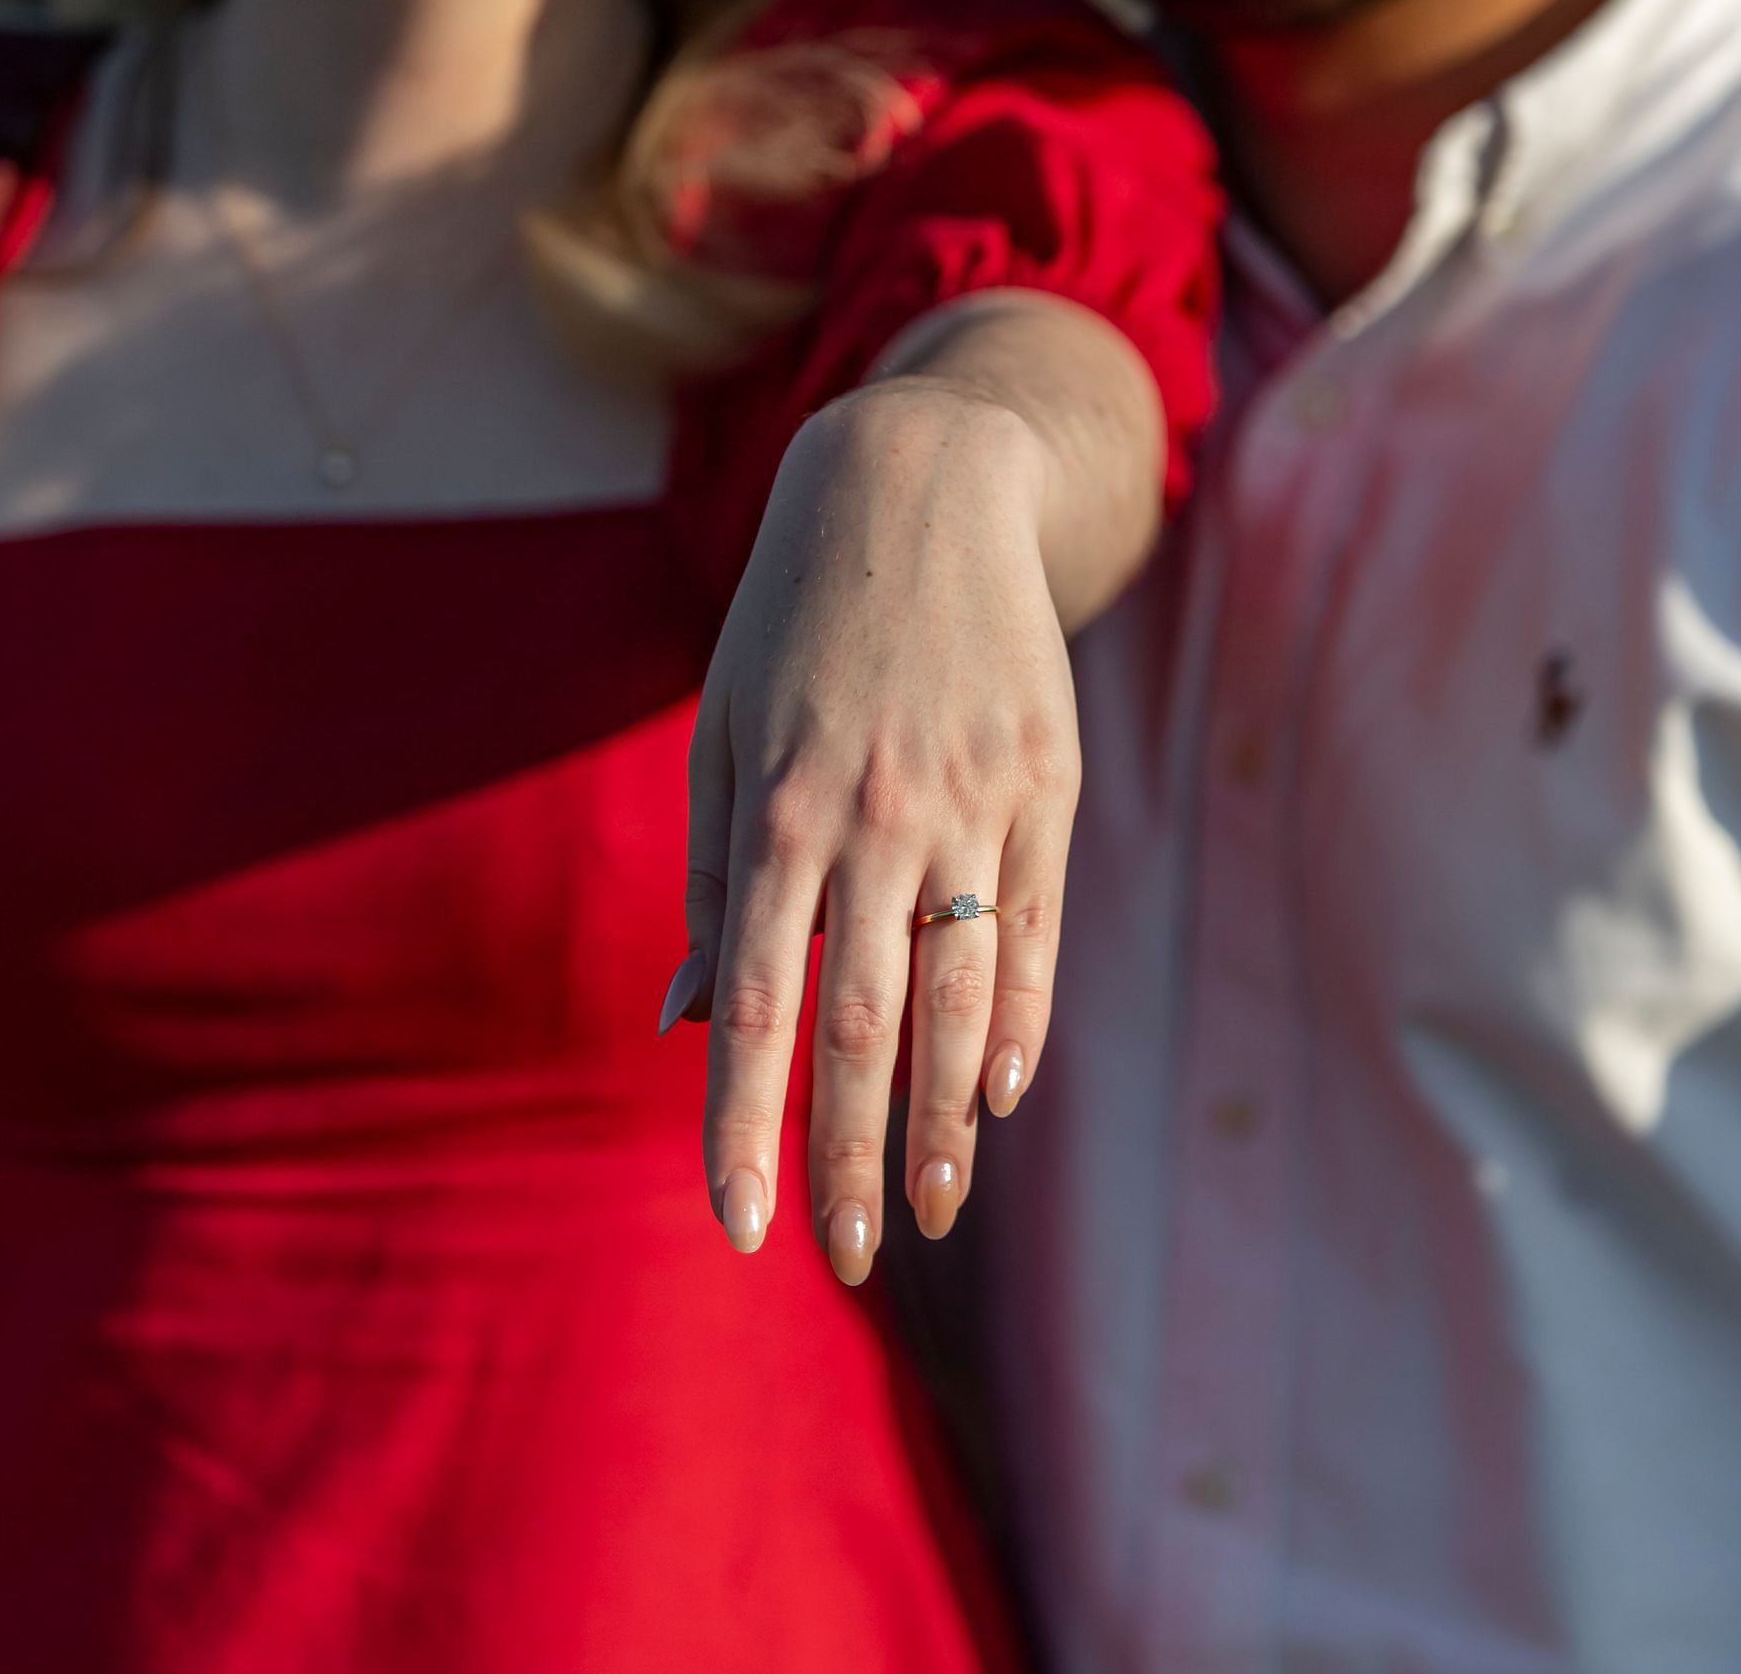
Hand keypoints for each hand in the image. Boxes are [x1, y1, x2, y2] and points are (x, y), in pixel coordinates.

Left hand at [667, 378, 1080, 1284]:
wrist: (920, 481)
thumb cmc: (795, 618)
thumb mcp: (725, 727)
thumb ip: (715, 878)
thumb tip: (695, 1022)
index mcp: (780, 804)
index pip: (759, 1004)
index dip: (747, 1126)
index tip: (739, 1229)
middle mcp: (877, 812)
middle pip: (861, 1024)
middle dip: (848, 1158)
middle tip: (849, 1261)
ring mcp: (973, 796)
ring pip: (961, 992)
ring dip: (945, 1121)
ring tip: (936, 1214)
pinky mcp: (1045, 775)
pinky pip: (1032, 922)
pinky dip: (1018, 1017)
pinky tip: (1001, 1092)